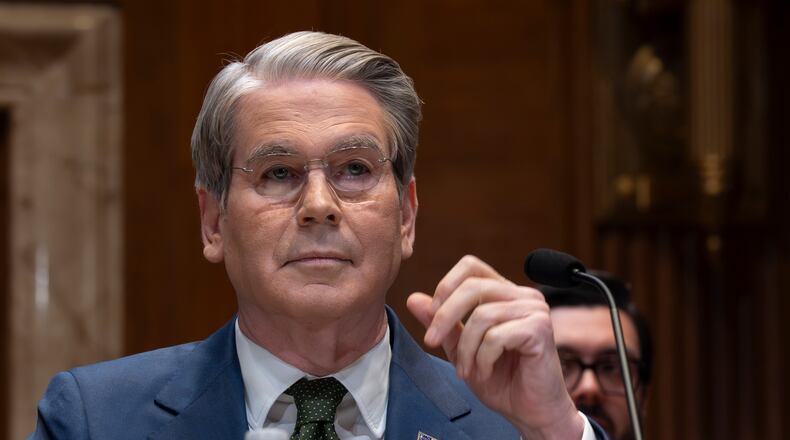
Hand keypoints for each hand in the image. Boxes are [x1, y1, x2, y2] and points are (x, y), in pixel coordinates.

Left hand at [407, 255, 583, 438]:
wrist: (531, 411)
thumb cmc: (502, 379)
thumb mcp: (461, 349)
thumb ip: (443, 324)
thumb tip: (413, 298)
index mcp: (504, 293)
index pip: (471, 266)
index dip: (446, 286)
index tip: (432, 316)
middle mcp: (522, 295)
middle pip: (472, 286)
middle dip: (445, 316)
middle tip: (432, 342)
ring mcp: (534, 310)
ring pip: (482, 315)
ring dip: (465, 348)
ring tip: (466, 370)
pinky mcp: (540, 329)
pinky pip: (496, 336)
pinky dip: (483, 358)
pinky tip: (485, 372)